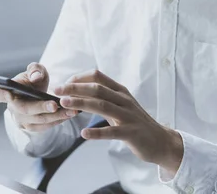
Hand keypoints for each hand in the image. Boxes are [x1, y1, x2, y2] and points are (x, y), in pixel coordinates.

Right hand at [0, 62, 77, 131]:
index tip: (8, 93)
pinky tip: (68, 115)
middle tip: (55, 105)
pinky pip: (44, 127)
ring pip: (37, 120)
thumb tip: (36, 77)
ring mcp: (20, 120)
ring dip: (55, 116)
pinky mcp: (31, 127)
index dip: (1, 94)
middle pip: (24, 109)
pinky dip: (57, 121)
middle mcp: (12, 108)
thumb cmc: (34, 80)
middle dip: (40, 108)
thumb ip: (35, 70)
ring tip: (71, 110)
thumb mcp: (36, 71)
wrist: (39, 93)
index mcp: (7, 91)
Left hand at [54, 70, 182, 172]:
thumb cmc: (134, 123)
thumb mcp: (119, 105)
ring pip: (102, 105)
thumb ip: (102, 98)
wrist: (160, 141)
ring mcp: (129, 115)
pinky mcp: (132, 133)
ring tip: (65, 105)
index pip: (97, 76)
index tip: (63, 85)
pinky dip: (97, 132)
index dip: (78, 78)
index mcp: (119, 91)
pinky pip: (112, 131)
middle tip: (56, 91)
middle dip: (75, 88)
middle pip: (97, 88)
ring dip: (81, 104)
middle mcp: (124, 99)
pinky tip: (84, 134)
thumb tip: (76, 92)